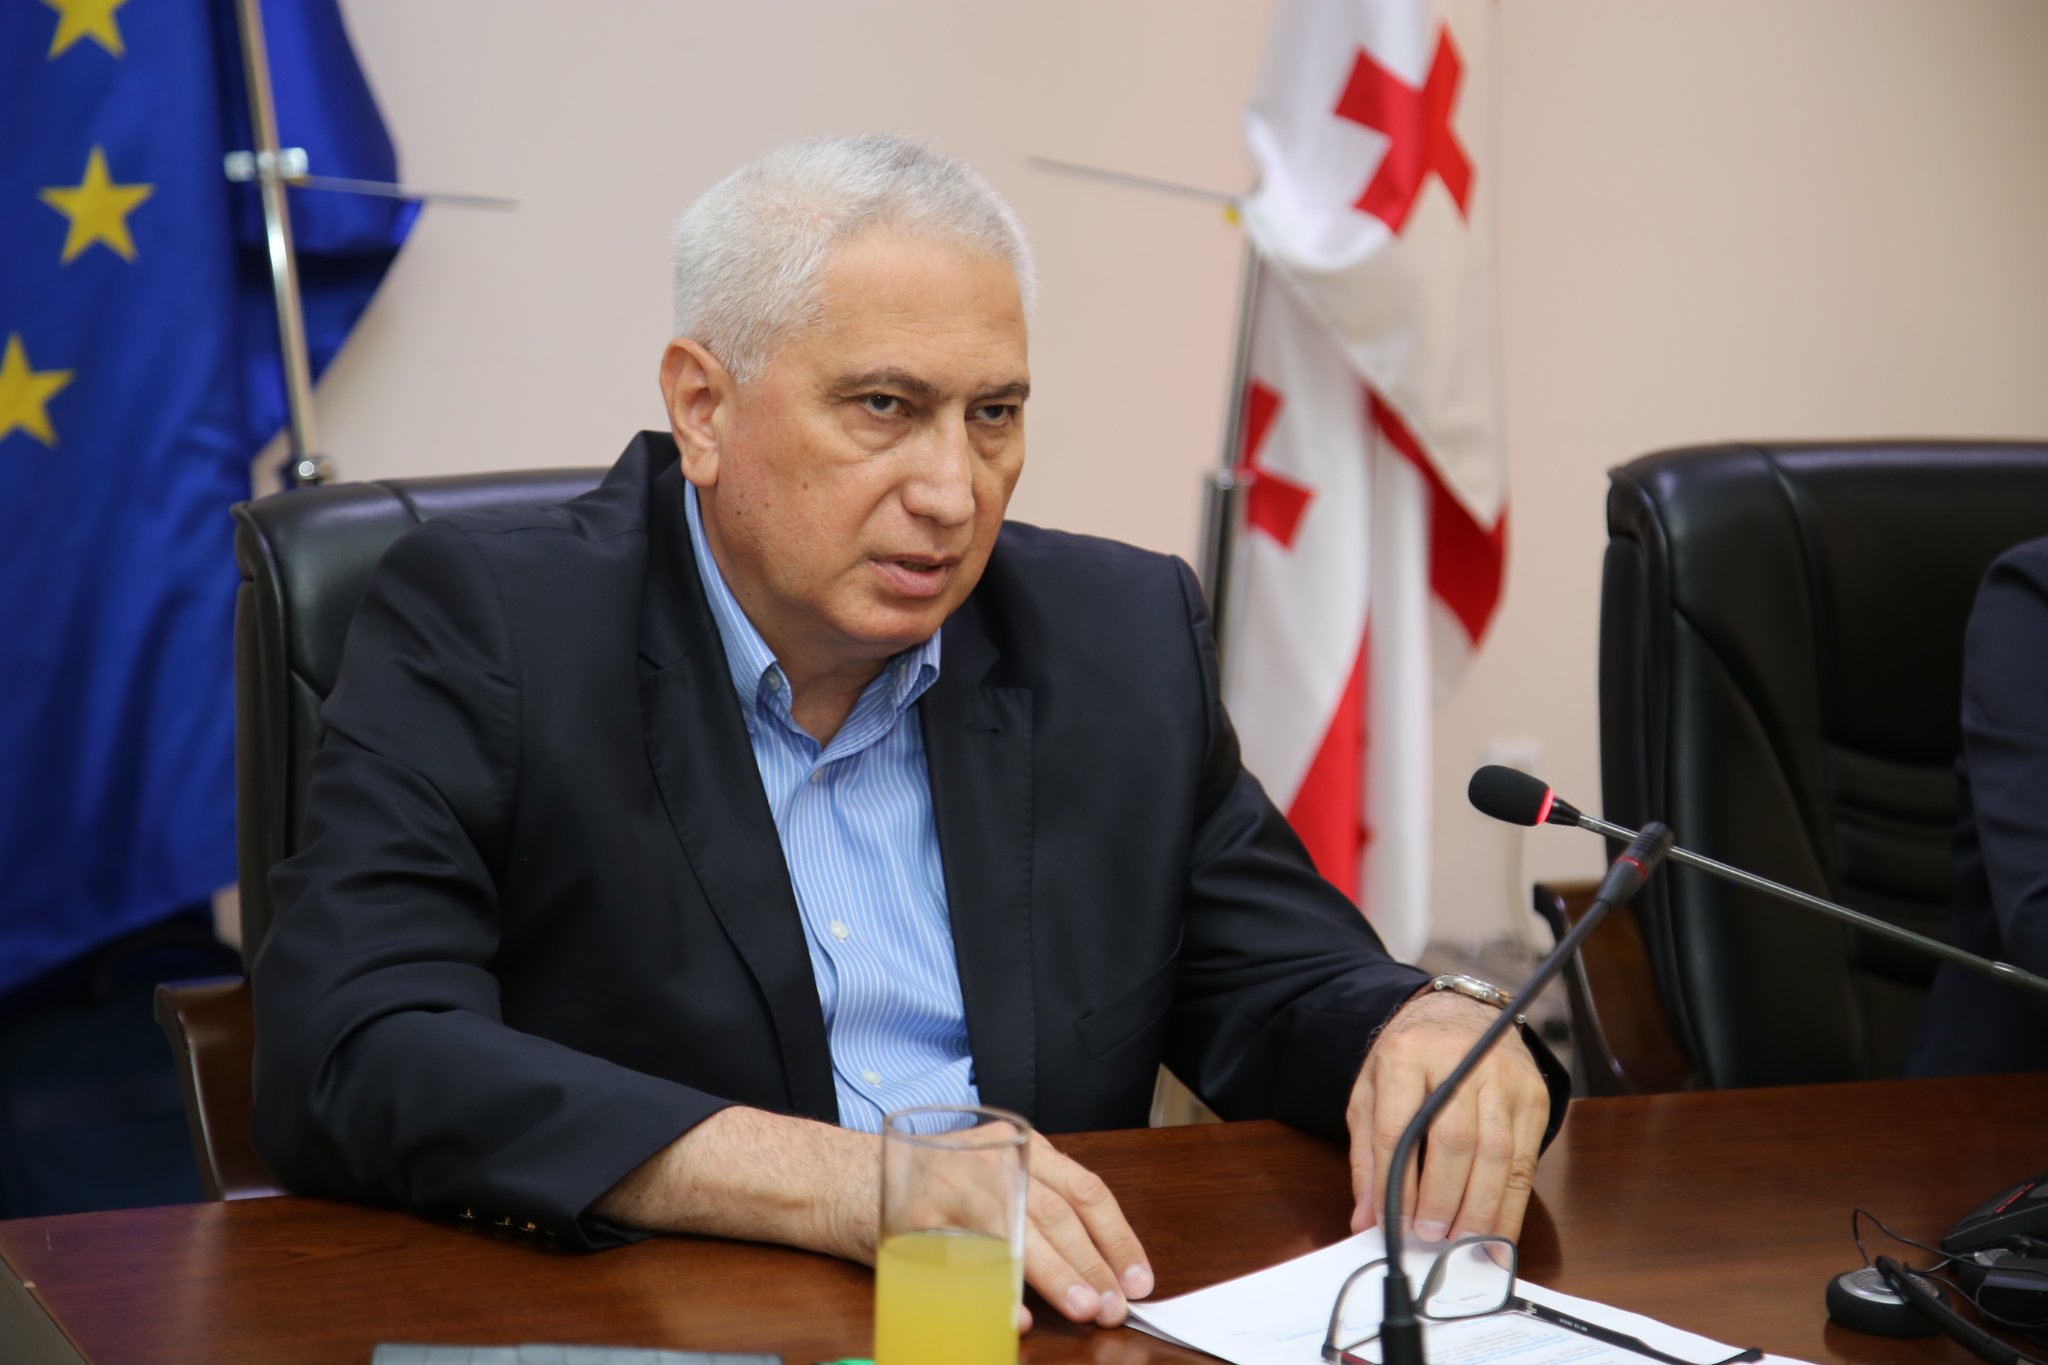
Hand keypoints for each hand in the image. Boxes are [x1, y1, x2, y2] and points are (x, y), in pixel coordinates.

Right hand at [849, 1127, 1155, 1331]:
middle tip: (1114, 1306)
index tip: (1138, 1279)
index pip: (1085, 1190)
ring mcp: (955, 1185)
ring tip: (1085, 1310)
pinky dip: (998, 1290)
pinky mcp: (920, 1218)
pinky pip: (968, 1258)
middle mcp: (992, 1158)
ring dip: (1058, 1277)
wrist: (838, 1177)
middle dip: (1094, 1266)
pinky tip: (1020, 1315)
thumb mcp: (987, 1178)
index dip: (1117, 1238)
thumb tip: (1093, 1270)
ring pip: (1022, 1233)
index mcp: (1018, 1146)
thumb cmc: (923, 1184)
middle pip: (1059, 1214)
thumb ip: (1033, 1209)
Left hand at [1345, 991, 1549, 1243]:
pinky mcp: (1535, 1097)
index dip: (1396, 1185)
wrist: (1462, 1013)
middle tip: (1429, 1238)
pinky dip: (1510, 1206)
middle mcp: (1460, 1060)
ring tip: (1460, 1243)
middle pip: (1454, 1140)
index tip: (1391, 1226)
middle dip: (1441, 1198)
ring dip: (1479, 1208)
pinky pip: (1525, 1162)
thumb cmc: (1411, 1058)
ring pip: (1496, 1153)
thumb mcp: (1371, 1090)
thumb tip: (1366, 1219)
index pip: (1399, 1128)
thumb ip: (1366, 1154)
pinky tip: (1495, 1235)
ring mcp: (1503, 1078)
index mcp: (1407, 1054)